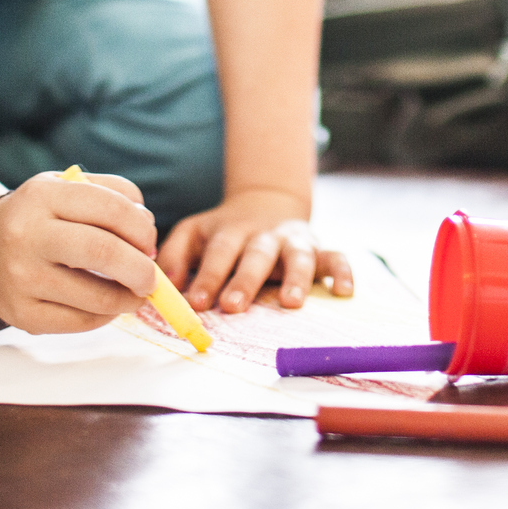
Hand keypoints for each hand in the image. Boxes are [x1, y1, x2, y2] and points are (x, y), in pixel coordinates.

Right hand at [0, 168, 161, 332]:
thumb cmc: (40, 216)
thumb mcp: (68, 187)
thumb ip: (115, 196)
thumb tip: (148, 237)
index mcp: (43, 196)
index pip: (111, 208)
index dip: (142, 228)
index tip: (149, 242)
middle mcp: (26, 235)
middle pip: (103, 252)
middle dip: (141, 269)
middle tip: (151, 277)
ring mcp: (21, 278)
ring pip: (97, 297)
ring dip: (129, 299)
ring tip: (134, 293)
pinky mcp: (22, 314)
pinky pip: (81, 322)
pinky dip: (104, 316)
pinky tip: (105, 305)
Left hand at [158, 188, 355, 312]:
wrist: (267, 202)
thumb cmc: (224, 232)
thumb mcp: (195, 232)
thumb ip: (176, 254)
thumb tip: (163, 283)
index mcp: (231, 230)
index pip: (219, 251)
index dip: (208, 275)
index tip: (196, 302)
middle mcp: (265, 235)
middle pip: (256, 254)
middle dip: (245, 280)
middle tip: (233, 306)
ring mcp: (294, 240)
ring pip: (297, 255)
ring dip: (295, 277)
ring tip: (290, 303)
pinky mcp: (320, 249)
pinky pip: (336, 257)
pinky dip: (343, 271)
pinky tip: (344, 291)